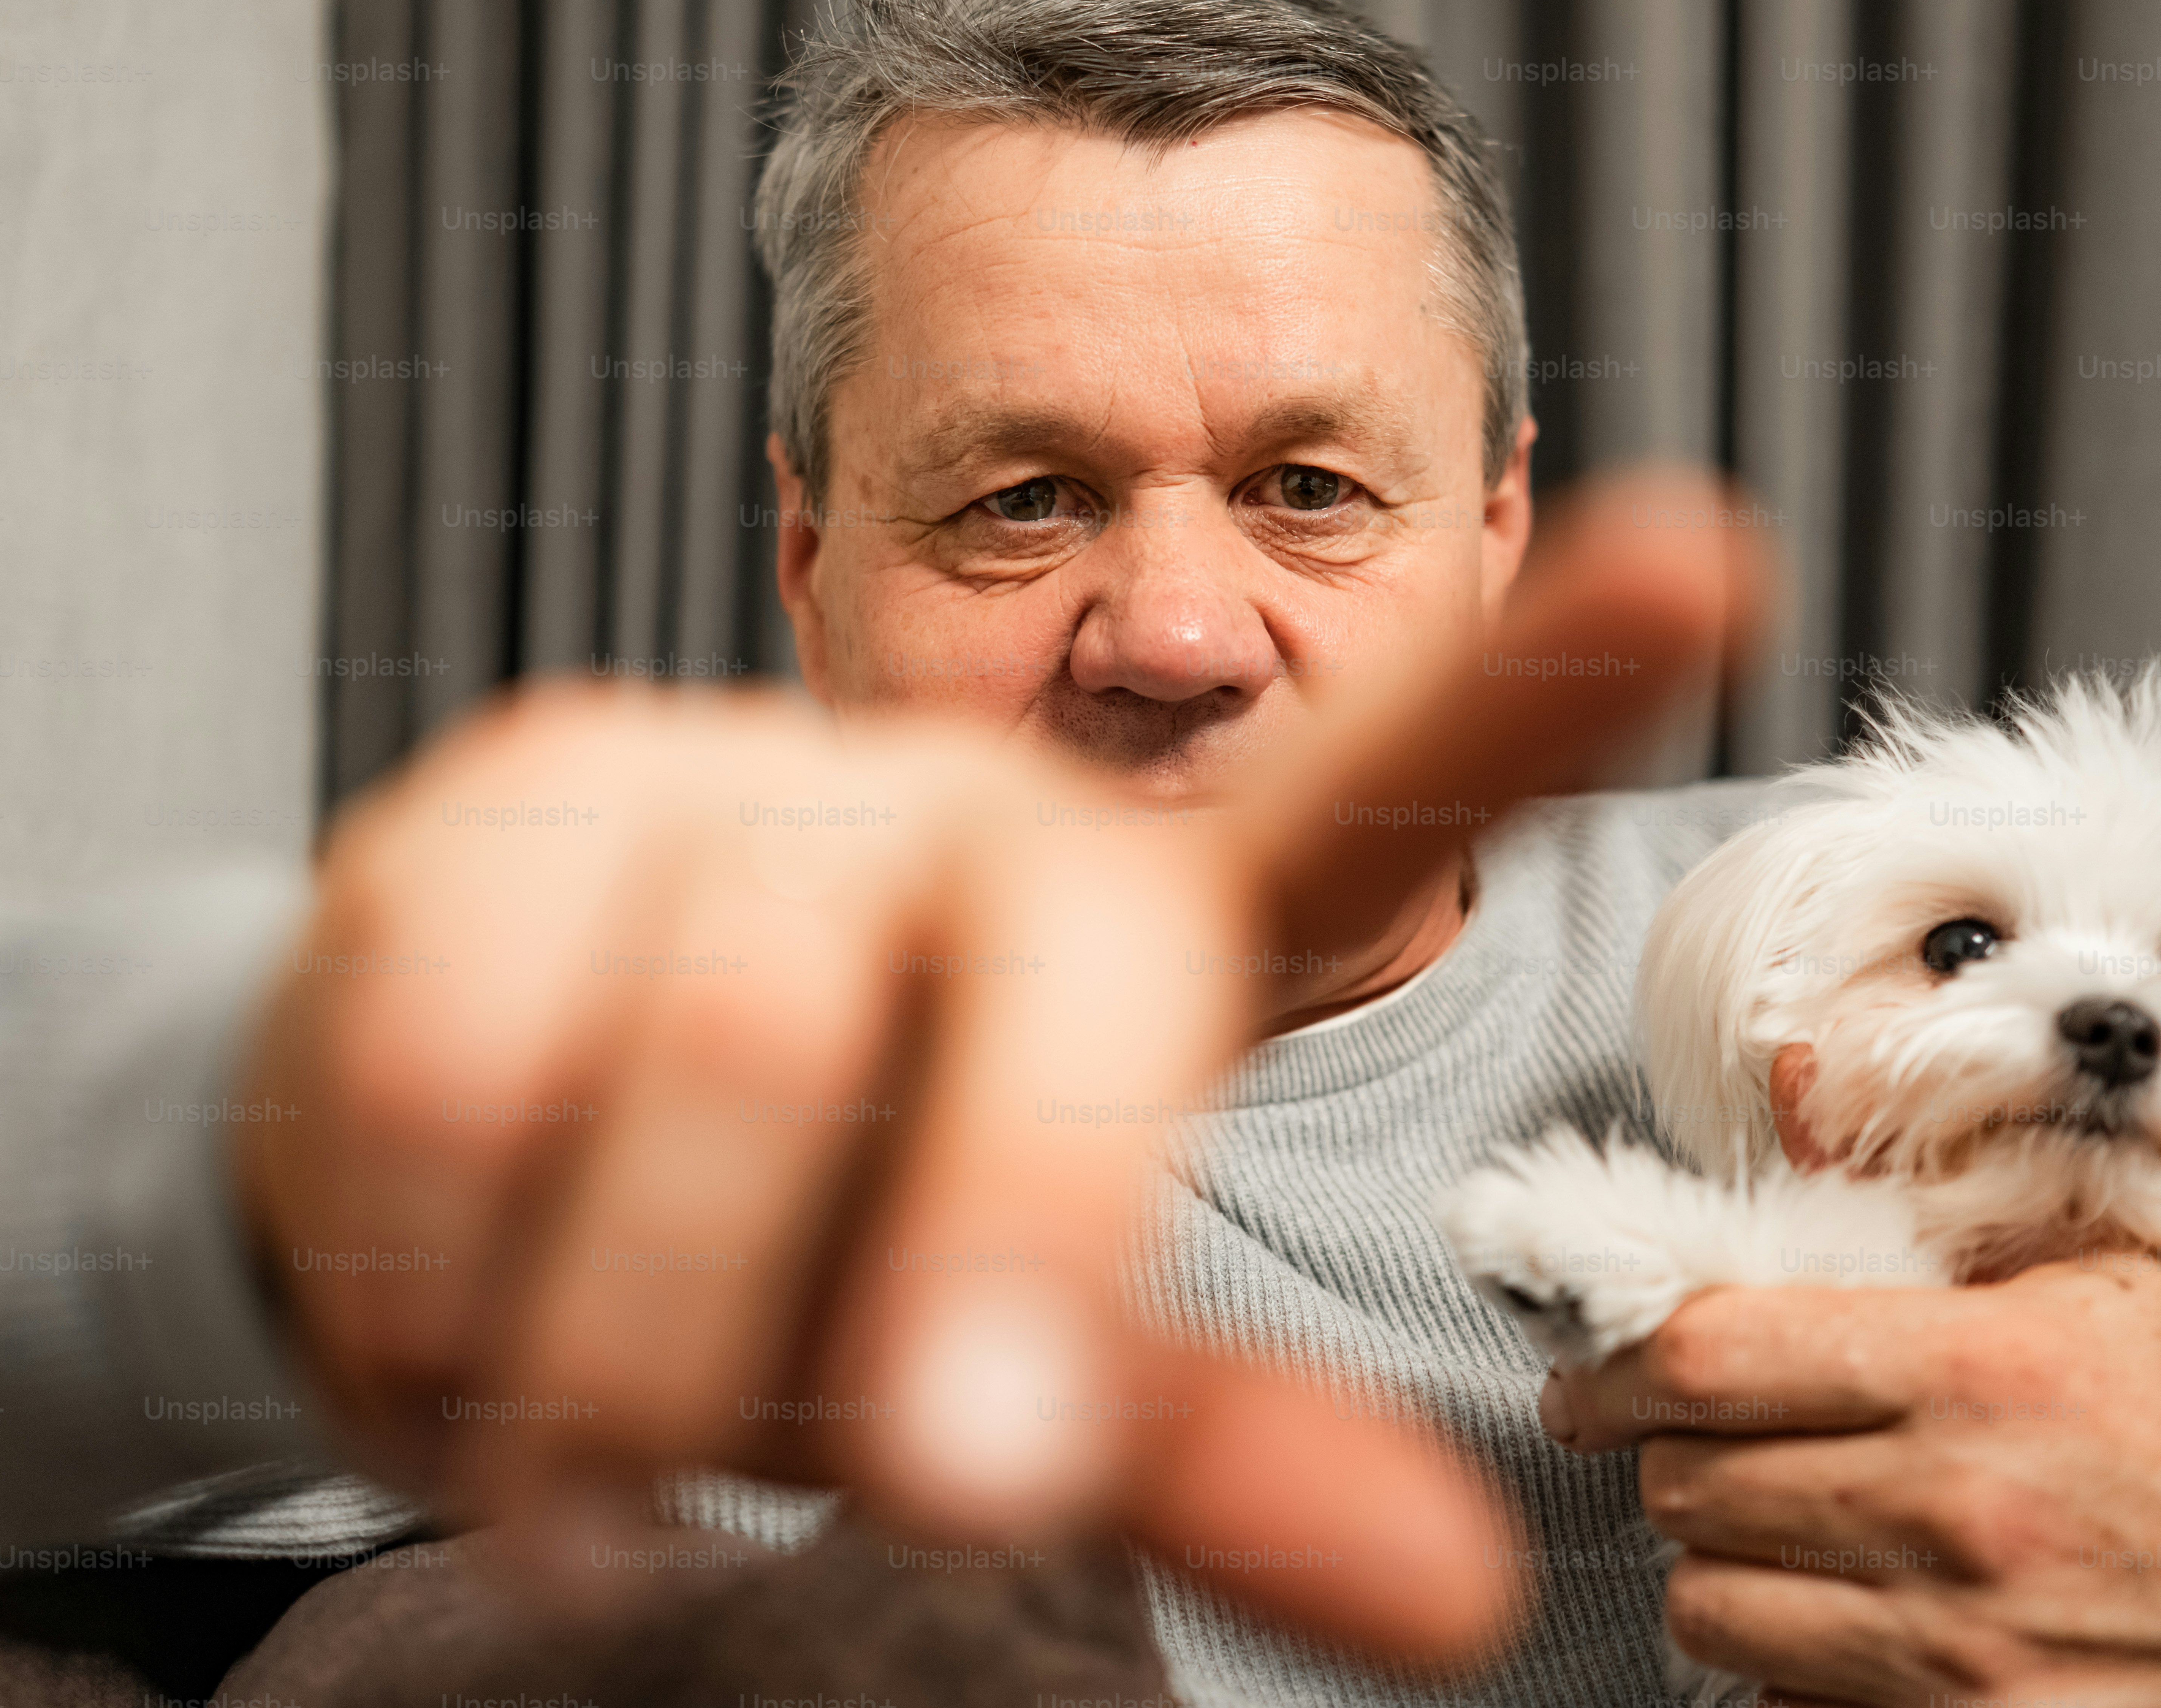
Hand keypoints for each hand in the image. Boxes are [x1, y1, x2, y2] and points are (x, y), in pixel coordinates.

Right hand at [232, 468, 1767, 1670]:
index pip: (1374, 787)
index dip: (1538, 687)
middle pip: (1007, 1025)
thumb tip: (1463, 1598)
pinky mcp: (512, 795)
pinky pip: (465, 1070)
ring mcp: (735, 780)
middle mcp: (967, 812)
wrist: (474, 1181)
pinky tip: (457, 1307)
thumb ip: (1214, 1448)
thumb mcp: (1010, 1379)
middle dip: (969, 1275)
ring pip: (710, 1061)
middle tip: (920, 1475)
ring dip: (641, 1344)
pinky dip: (450, 1278)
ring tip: (599, 1446)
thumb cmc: (800, 1266)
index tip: (1710, 561)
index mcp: (1141, 929)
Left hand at [1541, 1257, 2160, 1706]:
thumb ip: (1925, 1239)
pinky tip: (1846, 1622)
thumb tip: (1768, 1193)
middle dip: (1674, 1465)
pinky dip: (1791, 1666)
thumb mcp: (2089, 1276)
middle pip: (1687, 1488)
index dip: (1614, 1366)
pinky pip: (1790, 1704)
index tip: (1588, 1377)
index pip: (1705, 1359)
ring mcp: (1964, 1649)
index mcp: (1972, 1372)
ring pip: (1713, 1606)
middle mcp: (1956, 1511)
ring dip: (1723, 1571)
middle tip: (1706, 1451)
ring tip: (1777, 1539)